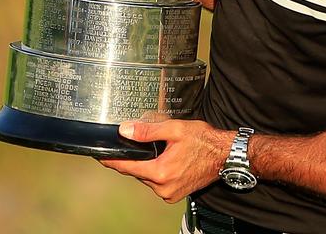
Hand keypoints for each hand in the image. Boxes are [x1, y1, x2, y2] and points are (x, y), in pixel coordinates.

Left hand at [98, 119, 233, 202]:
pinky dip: (156, 171)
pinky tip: (164, 159)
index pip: (127, 167)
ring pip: (147, 177)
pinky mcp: (175, 195)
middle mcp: (162, 188)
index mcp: (160, 172)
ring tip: (158, 150)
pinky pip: (157, 183)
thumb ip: (148, 131)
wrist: (226, 156)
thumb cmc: (204, 141)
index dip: (112, 161)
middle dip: (135, 158)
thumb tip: (125, 130)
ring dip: (147, 165)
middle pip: (137, 172)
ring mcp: (169, 194)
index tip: (99, 156)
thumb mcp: (175, 130)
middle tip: (136, 142)